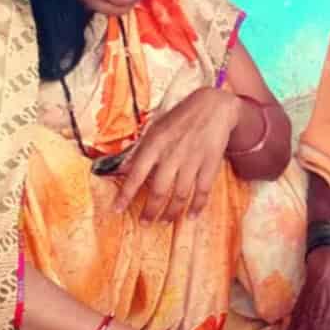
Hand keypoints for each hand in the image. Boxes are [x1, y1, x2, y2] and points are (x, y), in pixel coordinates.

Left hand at [114, 88, 240, 221]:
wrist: (212, 106)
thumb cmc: (180, 118)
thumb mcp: (155, 129)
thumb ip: (138, 150)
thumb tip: (121, 169)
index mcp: (156, 144)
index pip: (136, 174)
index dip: (126, 194)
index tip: (117, 209)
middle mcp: (173, 154)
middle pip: (159, 190)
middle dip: (150, 210)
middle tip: (144, 223)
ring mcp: (193, 160)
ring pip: (180, 194)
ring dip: (172, 212)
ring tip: (164, 221)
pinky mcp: (210, 164)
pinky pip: (202, 191)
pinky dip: (197, 206)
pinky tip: (191, 216)